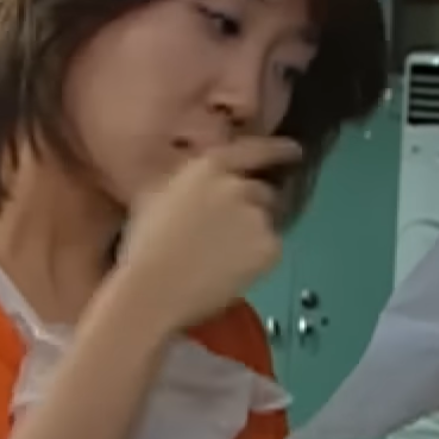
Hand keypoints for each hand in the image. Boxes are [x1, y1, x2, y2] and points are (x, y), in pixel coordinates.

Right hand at [111, 136, 304, 331]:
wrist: (153, 289)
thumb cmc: (144, 244)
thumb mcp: (155, 194)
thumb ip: (184, 182)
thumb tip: (195, 183)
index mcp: (210, 168)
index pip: (256, 149)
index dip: (278, 149)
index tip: (295, 151)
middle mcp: (239, 187)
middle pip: (262, 192)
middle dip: (252, 206)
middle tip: (230, 230)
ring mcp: (258, 218)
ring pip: (266, 222)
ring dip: (252, 233)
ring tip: (224, 257)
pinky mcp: (269, 249)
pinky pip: (271, 249)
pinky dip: (257, 258)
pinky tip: (230, 271)